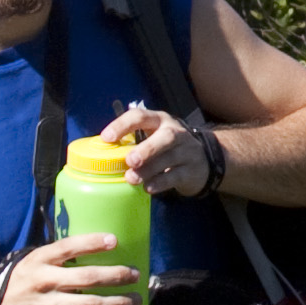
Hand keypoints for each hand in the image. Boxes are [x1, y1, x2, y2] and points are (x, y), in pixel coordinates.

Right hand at [0, 227, 137, 304]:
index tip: (114, 240)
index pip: (68, 247)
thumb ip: (56, 256)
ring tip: (137, 300)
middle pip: (87, 278)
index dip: (92, 243)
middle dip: (116, 275)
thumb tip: (90, 244)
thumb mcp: (31, 262)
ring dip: (119, 303)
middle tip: (135, 274)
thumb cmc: (20, 283)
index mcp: (41, 260)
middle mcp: (46, 282)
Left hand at [97, 99, 216, 197]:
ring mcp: (187, 151)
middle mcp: (175, 132)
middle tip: (129, 160)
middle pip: (165, 137)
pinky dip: (161, 182)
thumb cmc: (167, 148)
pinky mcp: (192, 170)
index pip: (141, 116)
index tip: (106, 138)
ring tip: (132, 179)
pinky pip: (176, 176)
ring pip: (170, 158)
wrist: (203, 161)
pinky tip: (148, 188)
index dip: (123, 125)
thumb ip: (133, 143)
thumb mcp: (153, 138)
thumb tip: (102, 155)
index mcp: (159, 121)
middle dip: (146, 148)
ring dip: (149, 169)